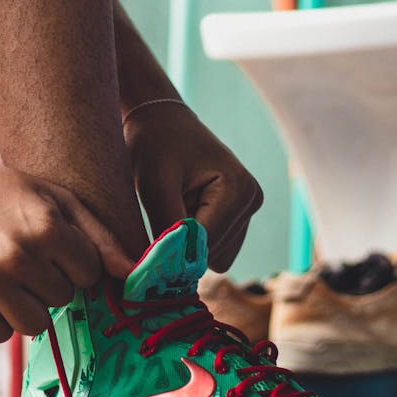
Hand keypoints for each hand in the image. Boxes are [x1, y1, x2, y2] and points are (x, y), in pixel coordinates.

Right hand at [0, 150, 132, 341]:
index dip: (76, 261)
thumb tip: (133, 273)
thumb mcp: (54, 197)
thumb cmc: (2, 191)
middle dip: (51, 280)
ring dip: (30, 306)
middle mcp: (18, 255)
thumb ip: (99, 235)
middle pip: (62, 298)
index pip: (89, 273)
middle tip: (27, 255)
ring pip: (35, 325)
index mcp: (46, 226)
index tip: (55, 247)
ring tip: (13, 276)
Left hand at [124, 103, 262, 272]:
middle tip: (160, 209)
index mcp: (239, 189)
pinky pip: (213, 248)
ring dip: (186, 242)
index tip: (145, 247)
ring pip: (213, 257)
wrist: (159, 120)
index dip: (174, 251)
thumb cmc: (155, 144)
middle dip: (182, 243)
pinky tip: (179, 207)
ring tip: (171, 204)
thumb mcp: (155, 185)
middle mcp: (251, 200)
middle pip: (213, 256)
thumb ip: (168, 231)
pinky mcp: (236, 216)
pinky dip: (191, 238)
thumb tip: (170, 276)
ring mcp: (247, 209)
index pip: (207, 246)